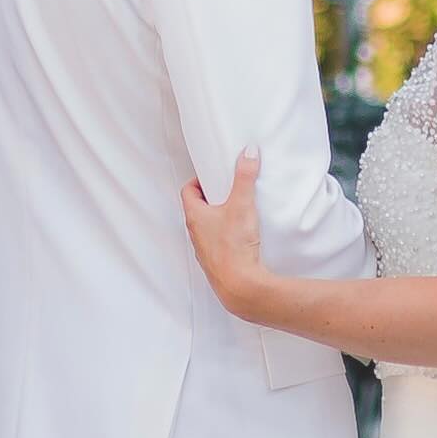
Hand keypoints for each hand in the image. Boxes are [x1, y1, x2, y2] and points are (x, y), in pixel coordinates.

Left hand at [182, 146, 268, 318]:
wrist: (239, 285)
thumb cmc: (234, 246)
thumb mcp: (242, 204)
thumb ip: (245, 177)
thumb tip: (248, 153)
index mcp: (195, 216)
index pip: (188, 191)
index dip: (198, 181)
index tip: (213, 177)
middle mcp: (195, 234)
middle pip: (198, 209)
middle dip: (212, 199)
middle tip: (228, 192)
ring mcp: (204, 251)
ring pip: (207, 229)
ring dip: (219, 220)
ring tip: (238, 214)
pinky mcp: (217, 263)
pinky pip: (218, 245)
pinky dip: (226, 238)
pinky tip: (243, 239)